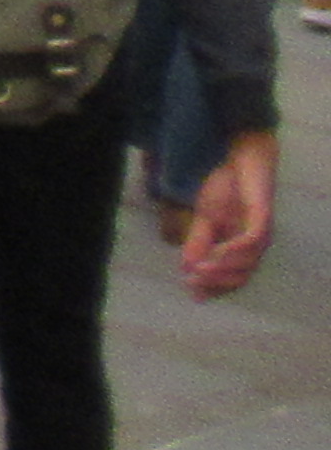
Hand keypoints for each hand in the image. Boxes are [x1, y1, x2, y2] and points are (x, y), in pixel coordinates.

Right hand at [182, 132, 277, 298]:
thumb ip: (198, 242)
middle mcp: (255, 248)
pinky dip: (234, 250)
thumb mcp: (204, 218)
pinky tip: (218, 252)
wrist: (242, 161)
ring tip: (200, 268)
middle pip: (240, 277)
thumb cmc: (227, 189)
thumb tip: (185, 268)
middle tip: (192, 280)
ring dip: (222, 269)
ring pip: (246, 264)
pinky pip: (252, 242)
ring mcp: (260, 234)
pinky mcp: (262, 219)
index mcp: (242, 250)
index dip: (212, 286)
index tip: (190, 288)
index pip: (231, 278)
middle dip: (215, 281)